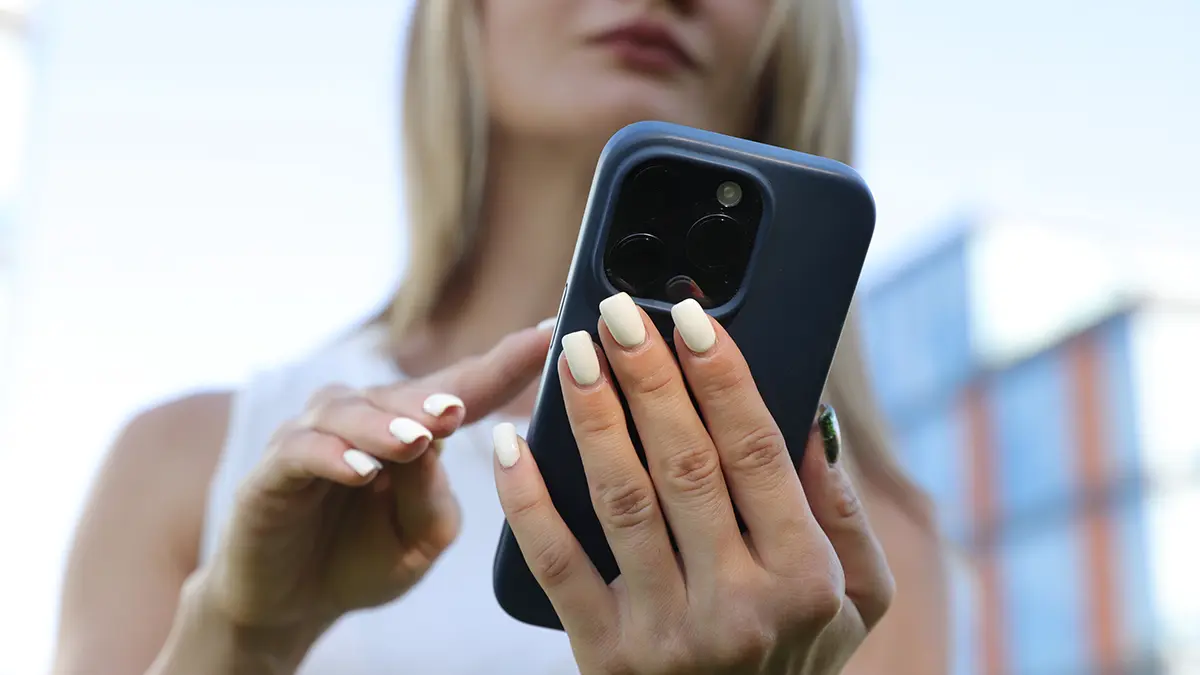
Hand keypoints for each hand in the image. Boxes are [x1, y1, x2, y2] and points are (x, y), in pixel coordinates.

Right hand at [194, 325, 552, 639]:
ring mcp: (315, 436)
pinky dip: (333, 456)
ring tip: (417, 439)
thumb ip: (432, 496)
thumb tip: (434, 441)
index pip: (467, 388)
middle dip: (445, 393)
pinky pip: (304, 450)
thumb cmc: (362, 561)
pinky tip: (361, 471)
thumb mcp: (420, 539)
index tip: (550, 334)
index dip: (507, 362)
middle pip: (411, 391)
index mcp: (413, 429)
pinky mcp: (272, 468)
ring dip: (388, 423)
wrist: (288, 606)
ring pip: (354, 411)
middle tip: (464, 407)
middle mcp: (366, 418)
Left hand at [493, 294, 893, 674]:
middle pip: (685, 463)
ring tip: (574, 355)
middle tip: (619, 314)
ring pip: (622, 500)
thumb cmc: (801, 660)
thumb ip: (842, 509)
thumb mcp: (859, 597)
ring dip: (593, 418)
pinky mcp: (606, 656)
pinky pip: (556, 566)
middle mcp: (739, 606)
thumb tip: (809, 417)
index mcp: (805, 578)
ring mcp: (668, 633)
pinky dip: (527, 501)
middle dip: (649, 377)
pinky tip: (511, 442)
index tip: (691, 318)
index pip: (756, 452)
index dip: (722, 376)